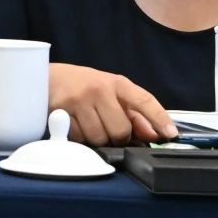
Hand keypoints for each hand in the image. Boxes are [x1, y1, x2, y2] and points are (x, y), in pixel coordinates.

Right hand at [49, 63, 177, 145]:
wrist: (46, 77)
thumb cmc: (84, 86)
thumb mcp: (110, 92)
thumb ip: (133, 114)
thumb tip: (153, 134)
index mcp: (116, 83)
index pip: (144, 100)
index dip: (160, 118)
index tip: (171, 134)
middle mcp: (99, 89)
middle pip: (121, 130)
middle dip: (119, 137)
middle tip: (110, 129)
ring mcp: (79, 101)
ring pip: (99, 138)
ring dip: (98, 140)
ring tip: (90, 125)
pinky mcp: (61, 113)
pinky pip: (78, 140)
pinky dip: (80, 139)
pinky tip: (75, 126)